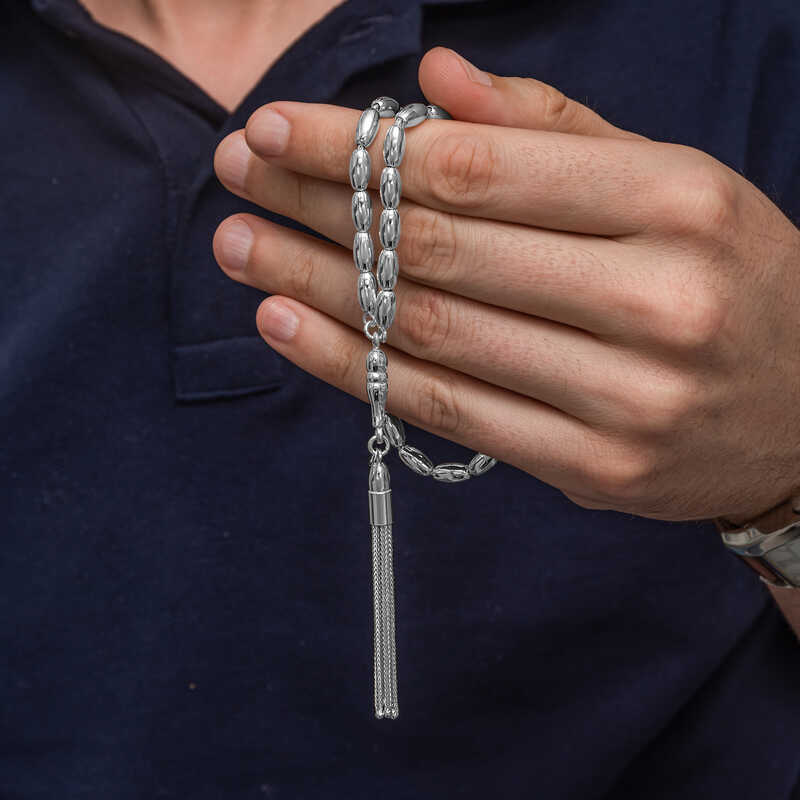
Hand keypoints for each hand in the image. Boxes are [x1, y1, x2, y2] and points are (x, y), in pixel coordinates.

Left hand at [212, 46, 799, 522]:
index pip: (482, 169)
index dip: (362, 148)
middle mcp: (653, 302)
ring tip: (239, 247)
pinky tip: (287, 324)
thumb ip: (555, 128)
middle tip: (236, 175)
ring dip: (315, 285)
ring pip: (431, 333)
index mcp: (676, 202)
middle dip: (320, 206)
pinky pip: (445, 409)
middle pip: (442, 248)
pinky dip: (354, 367)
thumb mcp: (670, 179)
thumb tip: (435, 85)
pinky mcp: (591, 469)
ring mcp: (622, 400)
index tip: (278, 127)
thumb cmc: (731, 277)